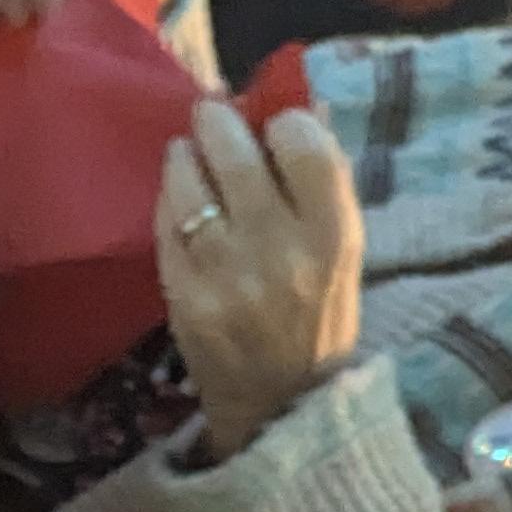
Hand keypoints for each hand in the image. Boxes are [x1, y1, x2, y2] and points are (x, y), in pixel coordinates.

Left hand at [157, 98, 365, 459]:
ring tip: (188, 149)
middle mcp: (280, 251)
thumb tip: (304, 105)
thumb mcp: (345, 253)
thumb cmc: (320, 320)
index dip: (282, 121)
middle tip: (210, 113)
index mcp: (333, 236)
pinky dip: (169, 199)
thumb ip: (326, 182)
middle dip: (218, 121)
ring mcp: (225, 275)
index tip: (272, 122)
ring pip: (191, 185)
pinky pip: (167, 226)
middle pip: (237, 156)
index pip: (303, 146)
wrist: (279, 406)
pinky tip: (177, 193)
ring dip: (185, 154)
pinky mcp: (183, 295)